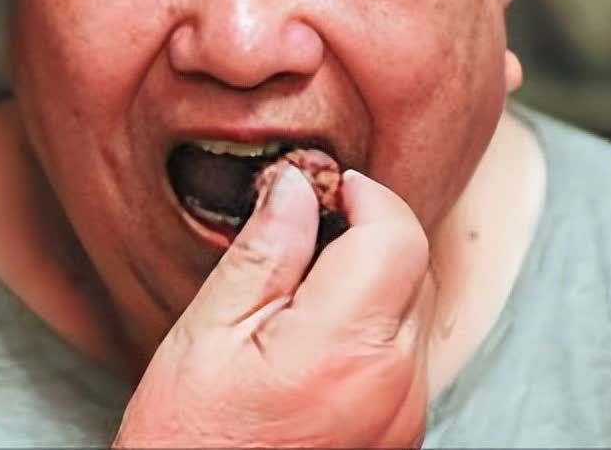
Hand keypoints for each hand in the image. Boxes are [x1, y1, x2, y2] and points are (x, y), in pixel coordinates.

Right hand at [113, 164, 434, 447]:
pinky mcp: (403, 433)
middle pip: (417, 266)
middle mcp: (392, 384)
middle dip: (372, 231)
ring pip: (420, 307)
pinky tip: (322, 332)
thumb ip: (263, 254)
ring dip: (378, 277)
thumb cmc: (191, 442)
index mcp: (341, 349)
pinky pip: (409, 352)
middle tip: (312, 228)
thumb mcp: (207, 335)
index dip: (365, 195)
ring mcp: (405, 415)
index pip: (396, 236)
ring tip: (309, 287)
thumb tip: (294, 186)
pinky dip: (378, 323)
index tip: (328, 186)